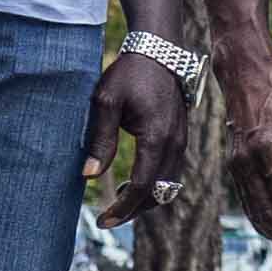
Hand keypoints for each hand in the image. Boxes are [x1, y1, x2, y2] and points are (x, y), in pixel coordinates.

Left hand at [84, 50, 193, 228]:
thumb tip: (90, 175)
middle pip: (159, 194)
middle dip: (134, 211)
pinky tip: (133, 183)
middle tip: (107, 219)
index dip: (123, 209)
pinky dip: (154, 185)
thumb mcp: (106, 101)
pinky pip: (171, 172)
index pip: (142, 187)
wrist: (159, 50)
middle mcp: (175, 144)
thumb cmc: (129, 73)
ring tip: (118, 202)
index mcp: (157, 138)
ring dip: (145, 199)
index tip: (103, 220)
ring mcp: (181, 141)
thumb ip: (100, 140)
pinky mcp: (181, 138)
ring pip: (168, 186)